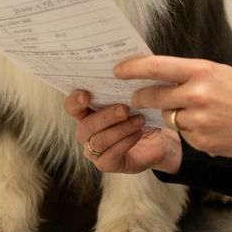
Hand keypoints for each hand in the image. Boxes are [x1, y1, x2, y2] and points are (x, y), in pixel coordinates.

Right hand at [64, 90, 181, 173]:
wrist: (160, 140)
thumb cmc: (142, 113)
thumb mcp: (133, 98)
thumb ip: (122, 86)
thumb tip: (125, 66)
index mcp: (87, 112)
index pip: (71, 106)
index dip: (75, 101)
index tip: (87, 94)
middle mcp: (86, 132)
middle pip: (85, 126)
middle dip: (105, 116)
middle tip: (125, 109)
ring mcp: (94, 151)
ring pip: (98, 141)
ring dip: (120, 129)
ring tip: (139, 120)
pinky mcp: (106, 164)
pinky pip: (110, 155)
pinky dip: (125, 142)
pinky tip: (138, 133)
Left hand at [117, 55, 231, 163]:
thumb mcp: (221, 73)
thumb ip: (191, 74)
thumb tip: (161, 75)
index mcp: (202, 71)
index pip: (157, 66)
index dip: (133, 68)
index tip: (118, 69)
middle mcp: (197, 94)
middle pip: (152, 95)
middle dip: (141, 97)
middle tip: (137, 97)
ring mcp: (198, 120)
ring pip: (167, 116)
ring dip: (172, 114)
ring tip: (197, 112)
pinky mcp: (200, 141)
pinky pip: (182, 134)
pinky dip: (189, 131)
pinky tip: (209, 126)